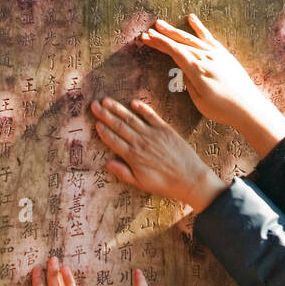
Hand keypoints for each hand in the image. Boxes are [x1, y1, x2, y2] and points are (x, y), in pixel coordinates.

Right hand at [92, 95, 225, 210]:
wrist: (190, 178)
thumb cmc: (165, 184)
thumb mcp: (141, 184)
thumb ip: (123, 173)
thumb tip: (107, 163)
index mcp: (133, 156)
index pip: (113, 140)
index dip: (103, 131)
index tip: (95, 122)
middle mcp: (140, 142)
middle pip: (119, 126)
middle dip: (105, 115)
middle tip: (94, 105)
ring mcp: (152, 134)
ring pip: (131, 118)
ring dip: (118, 109)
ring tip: (106, 101)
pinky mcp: (165, 129)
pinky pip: (151, 116)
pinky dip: (142, 109)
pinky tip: (133, 102)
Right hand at [139, 14, 284, 156]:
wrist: (250, 107)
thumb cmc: (223, 109)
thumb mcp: (199, 101)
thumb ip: (189, 83)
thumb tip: (182, 71)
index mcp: (197, 70)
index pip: (174, 51)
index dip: (159, 43)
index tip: (146, 38)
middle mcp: (206, 58)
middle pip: (180, 42)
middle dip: (162, 36)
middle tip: (148, 31)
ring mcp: (216, 54)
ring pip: (191, 38)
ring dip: (175, 30)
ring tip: (160, 23)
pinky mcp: (224, 54)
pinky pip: (209, 37)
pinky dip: (199, 27)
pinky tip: (191, 18)